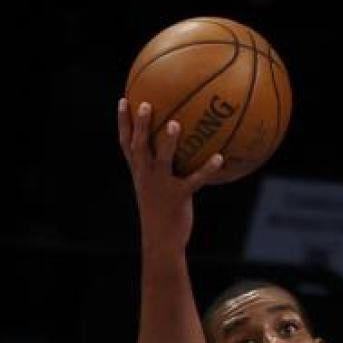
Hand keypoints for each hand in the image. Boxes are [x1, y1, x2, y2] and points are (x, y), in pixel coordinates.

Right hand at [117, 99, 224, 253]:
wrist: (161, 242)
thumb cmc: (161, 213)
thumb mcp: (155, 189)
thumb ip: (161, 169)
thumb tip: (179, 148)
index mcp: (139, 173)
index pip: (126, 144)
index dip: (123, 122)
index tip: (124, 100)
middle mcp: (146, 176)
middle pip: (139, 146)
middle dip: (139, 124)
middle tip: (145, 104)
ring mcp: (160, 186)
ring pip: (162, 160)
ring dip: (168, 141)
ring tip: (175, 123)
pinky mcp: (178, 197)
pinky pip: (195, 180)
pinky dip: (207, 169)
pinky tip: (220, 158)